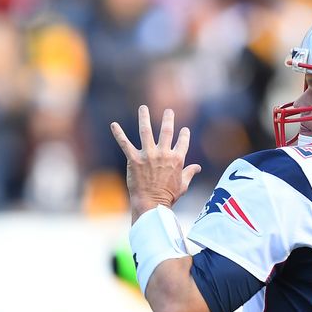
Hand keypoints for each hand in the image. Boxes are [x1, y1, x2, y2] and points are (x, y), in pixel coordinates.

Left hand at [111, 105, 200, 223]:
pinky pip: (125, 144)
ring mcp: (148, 155)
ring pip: (146, 131)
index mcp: (177, 159)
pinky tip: (113, 124)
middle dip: (168, 119)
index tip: (184, 130)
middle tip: (169, 111)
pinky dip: (118, 134)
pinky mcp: (134, 159)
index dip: (184, 134)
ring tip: (143, 108)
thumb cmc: (168, 196)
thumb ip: (189, 173)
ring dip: (144, 118)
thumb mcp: (183, 184)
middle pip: (167, 131)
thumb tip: (198, 167)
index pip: (183, 142)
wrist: (152, 203)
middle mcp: (163, 154)